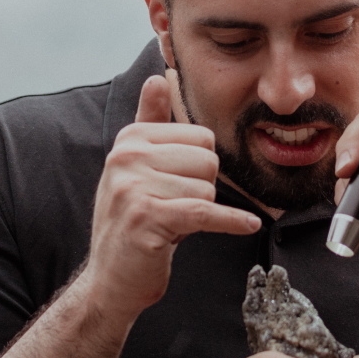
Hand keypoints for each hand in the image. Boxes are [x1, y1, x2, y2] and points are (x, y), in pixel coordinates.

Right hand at [87, 75, 260, 318]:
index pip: (200, 137)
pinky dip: (231, 221)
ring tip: (175, 224)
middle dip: (203, 188)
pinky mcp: (148, 218)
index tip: (179, 185)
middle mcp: (126, 157)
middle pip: (207, 160)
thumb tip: (158, 77)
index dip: (200, 166)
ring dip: (202, 211)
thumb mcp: (137, 168)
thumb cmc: (132, 223)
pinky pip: (205, 211)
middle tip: (179, 208)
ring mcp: (134, 187)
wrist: (111, 280)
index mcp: (129, 139)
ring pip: (207, 188)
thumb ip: (149, 122)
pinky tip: (248, 225)